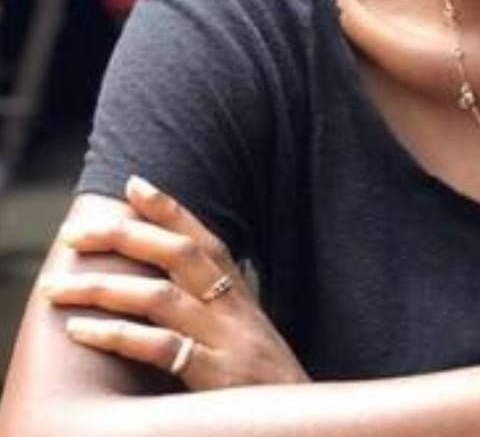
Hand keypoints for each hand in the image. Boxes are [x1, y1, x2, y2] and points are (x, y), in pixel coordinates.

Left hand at [40, 176, 308, 389]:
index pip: (205, 240)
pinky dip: (117, 335)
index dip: (170, 209)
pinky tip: (82, 331)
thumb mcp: (243, 336)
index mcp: (240, 296)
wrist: (302, 417)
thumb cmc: (264, 384)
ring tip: (58, 288)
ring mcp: (225, 340)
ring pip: (161, 297)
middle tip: (77, 233)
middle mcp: (233, 309)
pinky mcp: (215, 376)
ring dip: (104, 288)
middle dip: (126, 237)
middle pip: (180, 256)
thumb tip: (162, 287)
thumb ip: (212, 310)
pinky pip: (160, 347)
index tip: (134, 184)